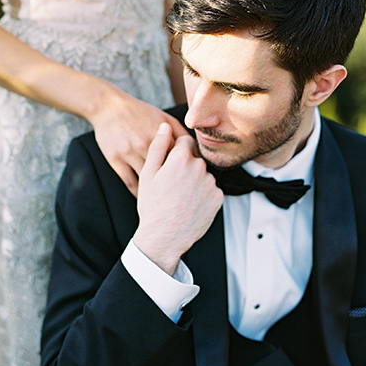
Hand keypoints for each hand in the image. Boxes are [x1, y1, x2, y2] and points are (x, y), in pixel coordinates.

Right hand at [90, 87, 187, 195]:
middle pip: (165, 169)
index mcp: (161, 133)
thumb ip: (181, 133)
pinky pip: (131, 183)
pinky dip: (140, 193)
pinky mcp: (115, 159)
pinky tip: (146, 197)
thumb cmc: (140, 113)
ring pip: (148, 178)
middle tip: (177, 192)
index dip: (185, 169)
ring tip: (164, 198)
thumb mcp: (164, 117)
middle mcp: (145, 143)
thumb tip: (195, 152)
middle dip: (173, 182)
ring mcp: (129, 152)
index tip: (186, 178)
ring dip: (157, 190)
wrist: (109, 107)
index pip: (180, 156)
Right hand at [133, 123, 223, 274]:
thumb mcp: (148, 174)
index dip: (176, 152)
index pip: (185, 142)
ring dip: (196, 180)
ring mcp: (210, 183)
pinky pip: (211, 189)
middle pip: (195, 158)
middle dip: (186, 166)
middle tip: (173, 184)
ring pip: (204, 174)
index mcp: (181, 159)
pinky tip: (191, 203)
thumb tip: (164, 127)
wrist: (164, 238)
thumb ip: (158, 146)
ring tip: (181, 196)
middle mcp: (199, 168)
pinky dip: (204, 194)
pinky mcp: (218, 198)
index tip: (171, 164)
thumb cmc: (153, 207)